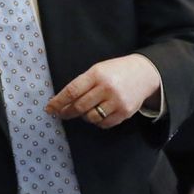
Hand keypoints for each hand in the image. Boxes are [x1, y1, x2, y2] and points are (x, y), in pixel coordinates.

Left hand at [46, 54, 160, 128]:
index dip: (58, 102)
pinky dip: (97, 121)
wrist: (145, 73)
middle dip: (67, 112)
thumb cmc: (115, 71)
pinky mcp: (125, 112)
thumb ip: (82, 84)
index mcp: (97, 74)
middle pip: (80, 106)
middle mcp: (107, 88)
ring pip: (91, 117)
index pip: (72, 91)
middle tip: (62, 113)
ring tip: (85, 110)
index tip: (49, 108)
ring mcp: (117, 101)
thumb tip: (62, 102)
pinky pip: (104, 124)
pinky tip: (98, 114)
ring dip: (84, 116)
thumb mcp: (98, 70)